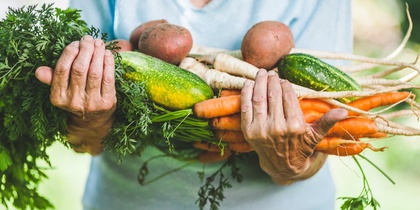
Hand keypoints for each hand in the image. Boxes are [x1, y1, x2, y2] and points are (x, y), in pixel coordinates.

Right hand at [35, 35, 116, 154]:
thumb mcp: (61, 92)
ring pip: (95, 72)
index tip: (75, 43)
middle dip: (85, 50)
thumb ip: (52, 79)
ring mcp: (92, 103)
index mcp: (58, 97)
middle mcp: (74, 101)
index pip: (62, 69)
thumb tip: (39, 71)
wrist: (93, 122)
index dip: (69, 53)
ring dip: (97, 54)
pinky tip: (107, 54)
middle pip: (79, 69)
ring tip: (99, 43)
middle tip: (88, 39)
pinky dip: (108, 64)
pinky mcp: (108, 103)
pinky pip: (108, 79)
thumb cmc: (76, 98)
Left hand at [240, 69, 347, 184]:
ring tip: (261, 73)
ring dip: (259, 83)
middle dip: (272, 81)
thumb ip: (327, 121)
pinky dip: (246, 93)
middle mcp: (277, 127)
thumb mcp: (315, 135)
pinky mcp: (248, 131)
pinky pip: (245, 107)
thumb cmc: (300, 147)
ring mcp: (261, 129)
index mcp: (295, 126)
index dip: (285, 85)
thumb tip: (344, 111)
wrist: (281, 165)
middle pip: (273, 95)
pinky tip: (248, 83)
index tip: (284, 79)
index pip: (288, 97)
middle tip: (271, 73)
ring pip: (259, 99)